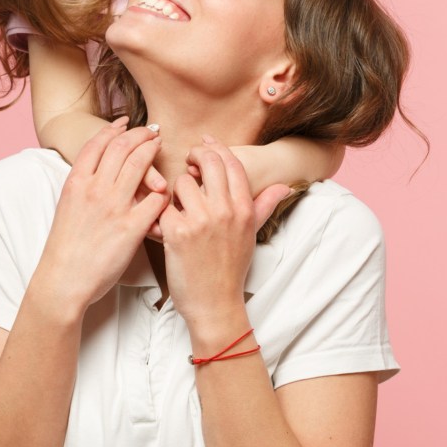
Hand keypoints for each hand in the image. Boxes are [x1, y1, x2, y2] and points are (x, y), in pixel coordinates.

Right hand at [32, 119, 170, 315]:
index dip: (113, 129)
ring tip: (160, 147)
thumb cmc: (64, 247)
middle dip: (140, 134)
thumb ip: (83, 186)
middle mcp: (94, 189)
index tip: (125, 123)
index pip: (97, 143)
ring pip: (139, 164)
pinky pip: (155, 200)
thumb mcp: (67, 206)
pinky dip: (163, 190)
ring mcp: (113, 207)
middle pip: (122, 147)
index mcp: (76, 182)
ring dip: (153, 151)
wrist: (63, 279)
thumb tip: (98, 172)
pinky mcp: (130, 228)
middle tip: (152, 131)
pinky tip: (166, 188)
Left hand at [158, 136, 291, 327]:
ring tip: (180, 204)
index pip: (232, 163)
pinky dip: (161, 211)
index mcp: (244, 209)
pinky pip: (164, 206)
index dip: (217, 147)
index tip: (205, 142)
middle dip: (195, 156)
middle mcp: (225, 211)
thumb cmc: (231, 269)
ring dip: (177, 190)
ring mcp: (201, 221)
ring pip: (182, 182)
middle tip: (189, 163)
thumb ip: (264, 206)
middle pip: (209, 162)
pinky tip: (164, 221)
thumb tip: (284, 186)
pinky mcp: (176, 232)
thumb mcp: (252, 235)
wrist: (214, 304)